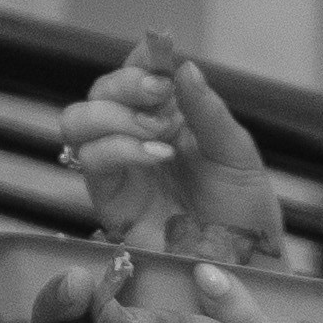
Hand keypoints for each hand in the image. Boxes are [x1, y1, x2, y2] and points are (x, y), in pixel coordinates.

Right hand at [58, 38, 284, 263]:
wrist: (244, 264)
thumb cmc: (244, 209)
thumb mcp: (236, 152)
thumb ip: (208, 111)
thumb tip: (184, 66)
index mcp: (169, 116)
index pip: (138, 72)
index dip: (141, 59)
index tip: (161, 59)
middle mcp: (137, 136)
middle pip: (99, 91)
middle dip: (125, 83)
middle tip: (160, 93)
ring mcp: (119, 167)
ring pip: (78, 121)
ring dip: (114, 115)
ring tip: (159, 133)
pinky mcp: (108, 199)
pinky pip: (91, 160)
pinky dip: (119, 147)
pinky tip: (156, 156)